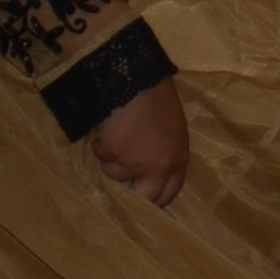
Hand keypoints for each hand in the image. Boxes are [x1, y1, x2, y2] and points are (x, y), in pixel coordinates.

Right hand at [89, 80, 188, 208]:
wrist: (135, 79)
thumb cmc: (155, 98)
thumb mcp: (170, 130)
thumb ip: (164, 154)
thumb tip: (145, 175)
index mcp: (179, 158)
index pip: (169, 193)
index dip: (154, 199)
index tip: (143, 200)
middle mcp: (160, 167)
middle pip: (145, 198)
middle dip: (131, 195)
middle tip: (121, 189)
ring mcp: (135, 163)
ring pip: (115, 174)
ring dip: (111, 158)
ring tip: (117, 133)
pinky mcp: (113, 154)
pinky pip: (101, 155)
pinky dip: (101, 143)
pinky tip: (110, 125)